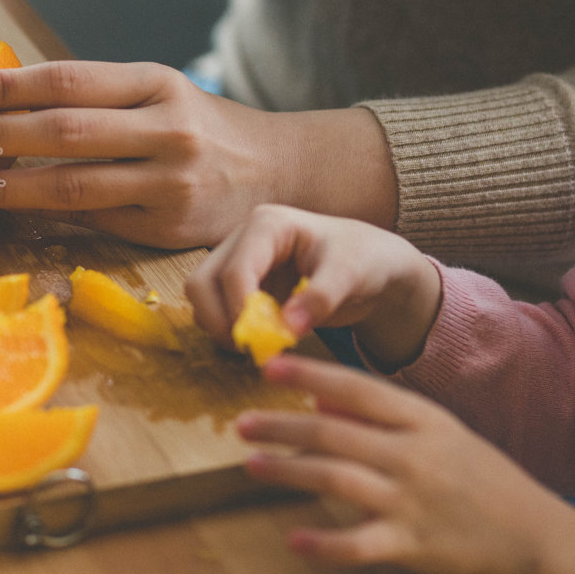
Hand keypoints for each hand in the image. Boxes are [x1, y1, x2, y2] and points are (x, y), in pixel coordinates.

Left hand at [0, 61, 395, 249]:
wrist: (276, 171)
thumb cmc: (195, 126)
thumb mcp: (153, 94)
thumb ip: (90, 99)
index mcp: (154, 83)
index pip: (66, 79)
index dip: (5, 86)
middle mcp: (165, 129)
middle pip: (63, 131)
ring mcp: (168, 182)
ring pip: (69, 186)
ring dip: (0, 188)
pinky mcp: (164, 228)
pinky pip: (88, 220)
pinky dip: (37, 214)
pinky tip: (0, 210)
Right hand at [186, 204, 440, 368]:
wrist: (373, 265)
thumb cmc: (365, 259)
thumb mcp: (352, 274)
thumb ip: (320, 298)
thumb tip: (286, 327)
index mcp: (267, 225)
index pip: (235, 269)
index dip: (239, 308)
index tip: (260, 341)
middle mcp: (243, 239)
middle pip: (201, 282)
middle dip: (218, 319)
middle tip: (250, 348)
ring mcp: (238, 261)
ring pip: (201, 296)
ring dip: (220, 326)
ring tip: (259, 345)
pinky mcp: (239, 284)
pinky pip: (215, 309)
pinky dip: (228, 329)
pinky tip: (260, 339)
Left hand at [241, 356, 574, 573]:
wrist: (532, 532)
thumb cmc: (473, 473)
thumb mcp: (435, 431)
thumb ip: (378, 414)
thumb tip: (315, 398)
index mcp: (422, 418)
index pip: (357, 388)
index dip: (309, 375)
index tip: (268, 367)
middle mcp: (415, 454)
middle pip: (335, 433)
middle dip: (283, 427)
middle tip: (241, 424)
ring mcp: (414, 500)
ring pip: (338, 480)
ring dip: (290, 472)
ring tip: (253, 465)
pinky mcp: (415, 545)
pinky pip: (361, 543)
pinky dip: (326, 543)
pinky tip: (295, 540)